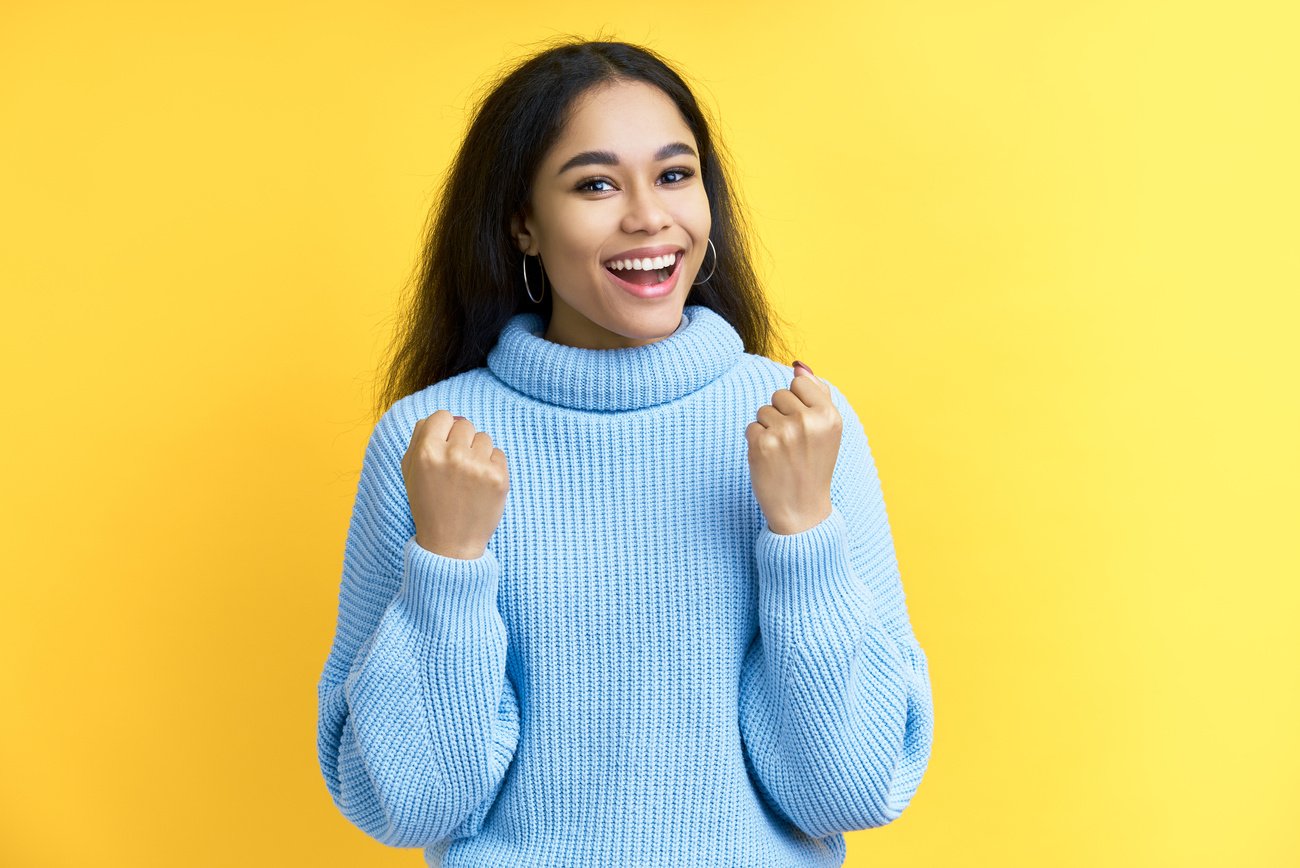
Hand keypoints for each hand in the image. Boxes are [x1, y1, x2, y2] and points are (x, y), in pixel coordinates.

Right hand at [401, 410, 509, 559]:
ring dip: (477, 453)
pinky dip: (491, 466)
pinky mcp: (499, 477)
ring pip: (484, 437)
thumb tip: (438, 417)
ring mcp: (477, 466)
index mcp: (426, 451)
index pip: (442, 415)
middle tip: (456, 467)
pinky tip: (480, 485)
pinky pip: (498, 454)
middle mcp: (452, 455)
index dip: (443, 430)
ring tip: (468, 478)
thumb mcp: (410, 472)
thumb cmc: (428, 505)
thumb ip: (418, 439)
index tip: (444, 446)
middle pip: (465, 423)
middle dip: (461, 441)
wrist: (450, 544)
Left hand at [745, 361, 841, 534]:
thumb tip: (799, 367)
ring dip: (768, 428)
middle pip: (779, 393)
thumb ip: (819, 394)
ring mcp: (784, 433)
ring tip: (782, 452)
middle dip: (782, 414)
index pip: (799, 383)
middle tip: (793, 443)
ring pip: (763, 410)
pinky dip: (756, 442)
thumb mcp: (828, 430)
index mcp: (830, 415)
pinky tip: (770, 460)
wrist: (802, 509)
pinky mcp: (761, 445)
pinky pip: (751, 427)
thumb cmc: (813, 466)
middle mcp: (808, 421)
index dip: (798, 403)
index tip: (805, 426)